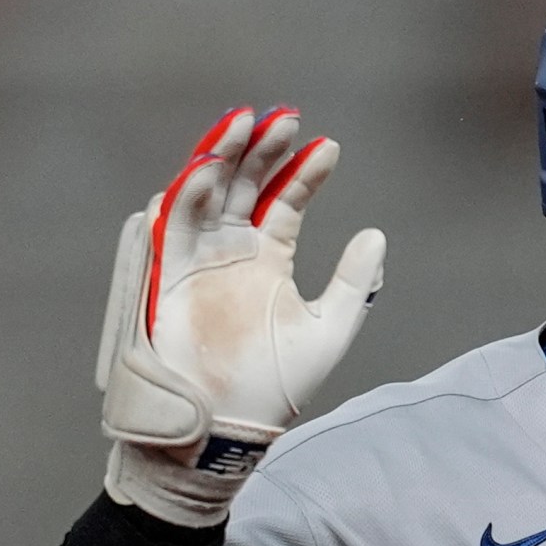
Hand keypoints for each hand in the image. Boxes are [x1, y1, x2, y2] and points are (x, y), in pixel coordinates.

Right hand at [97, 107, 387, 525]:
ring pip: (206, 193)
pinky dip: (185, 195)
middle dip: (261, 149)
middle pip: (244, 184)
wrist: (226, 426)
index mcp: (267, 259)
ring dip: (220, 157)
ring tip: (242, 123)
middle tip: (283, 119)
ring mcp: (198, 259)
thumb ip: (352, 283)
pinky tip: (205, 169)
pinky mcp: (168, 275)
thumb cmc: (275, 386)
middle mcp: (231, 251)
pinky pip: (172, 226)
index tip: (327, 147)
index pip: (285, 201)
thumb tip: (377, 235)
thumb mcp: (329, 330)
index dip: (305, 172)